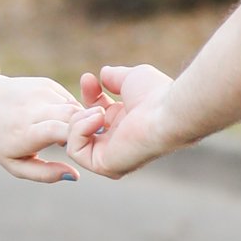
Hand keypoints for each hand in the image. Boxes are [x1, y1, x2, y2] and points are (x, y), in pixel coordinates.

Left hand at [0, 51, 79, 183]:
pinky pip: (70, 100)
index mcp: (24, 132)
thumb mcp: (15, 164)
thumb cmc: (1, 139)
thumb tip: (75, 175)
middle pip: (72, 116)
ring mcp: (40, 92)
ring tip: (72, 135)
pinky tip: (59, 120)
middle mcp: (32, 108)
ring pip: (75, 107)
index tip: (89, 146)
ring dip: (81, 122)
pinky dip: (72, 112)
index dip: (76, 137)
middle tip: (92, 142)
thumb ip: (44, 174)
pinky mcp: (47, 83)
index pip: (56, 130)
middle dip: (88, 128)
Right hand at [66, 64, 174, 178]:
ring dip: (79, 119)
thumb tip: (102, 74)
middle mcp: (117, 142)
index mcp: (125, 123)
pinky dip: (80, 131)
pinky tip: (98, 118)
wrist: (166, 112)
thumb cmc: (155, 95)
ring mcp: (111, 157)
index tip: (88, 77)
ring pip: (74, 140)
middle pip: (80, 128)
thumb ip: (115, 77)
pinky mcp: (105, 166)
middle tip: (88, 88)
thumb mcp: (130, 78)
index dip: (87, 94)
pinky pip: (75, 151)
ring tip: (98, 110)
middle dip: (78, 107)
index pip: (93, 113)